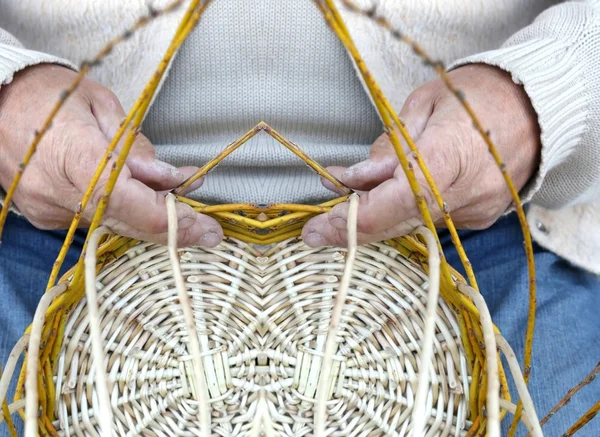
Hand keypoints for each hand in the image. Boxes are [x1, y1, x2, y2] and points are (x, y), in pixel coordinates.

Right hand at [0, 65, 222, 246]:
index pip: (131, 202)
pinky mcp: (45, 215)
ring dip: (152, 218)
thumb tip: (170, 178)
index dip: (173, 221)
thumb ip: (136, 147)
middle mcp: (57, 191)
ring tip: (181, 204)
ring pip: (115, 225)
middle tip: (208, 232)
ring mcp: (48, 208)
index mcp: (73, 155)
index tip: (205, 228)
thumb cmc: (49, 94)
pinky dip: (124, 214)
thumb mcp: (102, 104)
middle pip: (128, 223)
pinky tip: (144, 200)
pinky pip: (96, 221)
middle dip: (174, 229)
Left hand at [302, 64, 540, 246]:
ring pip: (410, 226)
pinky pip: (430, 222)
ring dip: (373, 222)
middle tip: (314, 233)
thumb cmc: (477, 96)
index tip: (317, 228)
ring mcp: (474, 211)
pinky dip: (402, 216)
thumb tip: (354, 177)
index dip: (349, 220)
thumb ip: (388, 145)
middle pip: (395, 223)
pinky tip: (382, 206)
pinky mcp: (479, 218)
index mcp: (448, 157)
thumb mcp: (424, 104)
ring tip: (342, 212)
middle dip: (350, 230)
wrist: (536, 110)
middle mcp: (463, 194)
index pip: (390, 203)